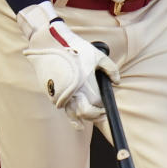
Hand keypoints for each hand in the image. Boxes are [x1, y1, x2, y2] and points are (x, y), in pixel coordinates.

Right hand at [17, 2, 119, 127]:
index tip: (105, 108)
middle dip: (93, 116)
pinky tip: (74, 110)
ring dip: (79, 119)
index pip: (95, 104)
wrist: (49, 43)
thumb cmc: (75, 48)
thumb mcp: (97, 55)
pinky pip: (62, 106)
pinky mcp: (51, 93)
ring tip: (83, 124)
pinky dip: (68, 111)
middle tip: (100, 115)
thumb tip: (117, 82)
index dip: (101, 109)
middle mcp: (71, 91)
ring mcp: (60, 94)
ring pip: (71, 113)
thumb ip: (110, 68)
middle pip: (83, 113)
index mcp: (83, 84)